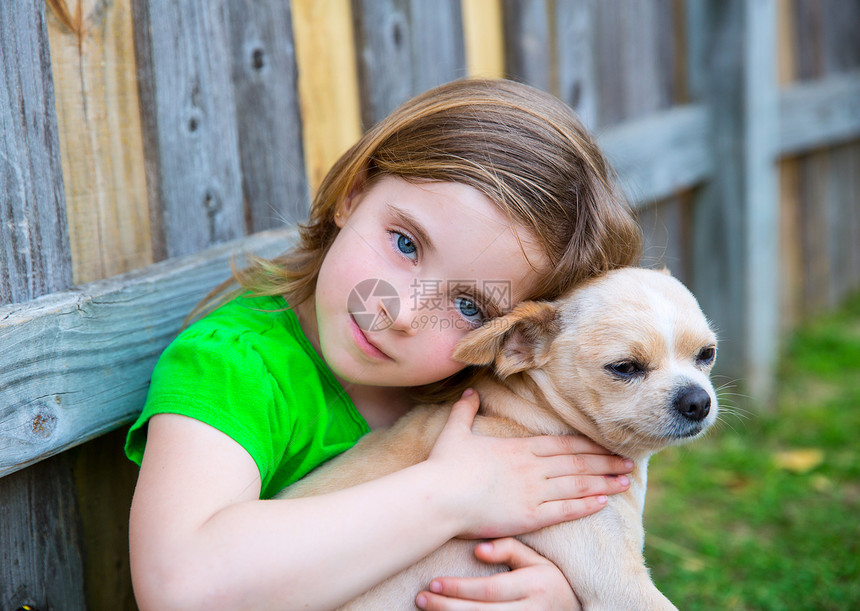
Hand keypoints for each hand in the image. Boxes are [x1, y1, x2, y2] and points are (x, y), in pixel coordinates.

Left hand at [415, 538, 580, 609]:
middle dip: (446, 607)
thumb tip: (478, 550)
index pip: (490, 590)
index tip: (434, 582)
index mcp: (534, 586)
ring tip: (427, 608)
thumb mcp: (537, 561)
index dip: (459, 588)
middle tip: (422, 597)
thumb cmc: (550, 583)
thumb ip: (510, 549)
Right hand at [429, 389, 632, 538]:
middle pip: (578, 463)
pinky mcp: (529, 515)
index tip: (607, 446)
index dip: (588, 446)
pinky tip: (603, 502)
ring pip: (577, 485)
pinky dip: (585, 505)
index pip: (563, 445)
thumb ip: (465, 411)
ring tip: (625, 481)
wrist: (439, 498)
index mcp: (520, 449)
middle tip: (629, 463)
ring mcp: (533, 492)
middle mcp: (532, 468)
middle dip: (605, 462)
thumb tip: (469, 391)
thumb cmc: (444, 466)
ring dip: (603, 482)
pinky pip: (565, 510)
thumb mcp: (455, 432)